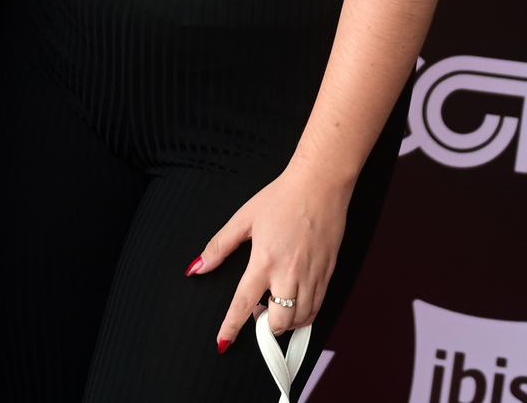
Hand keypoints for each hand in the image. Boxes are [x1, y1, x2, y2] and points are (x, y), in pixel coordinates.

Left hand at [188, 165, 351, 347]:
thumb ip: (219, 246)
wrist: (320, 183)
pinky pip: (318, 307)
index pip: (243, 303)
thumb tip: (198, 267)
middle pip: (278, 321)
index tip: (223, 343)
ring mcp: (312, 275)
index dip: (231, 327)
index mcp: (264, 260)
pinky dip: (305, 314)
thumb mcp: (244, 219)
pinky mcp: (328, 272)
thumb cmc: (282, 197)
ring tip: (276, 306)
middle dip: (266, 327)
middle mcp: (289, 273)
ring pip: (301, 319)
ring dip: (286, 322)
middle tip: (258, 311)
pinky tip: (295, 303)